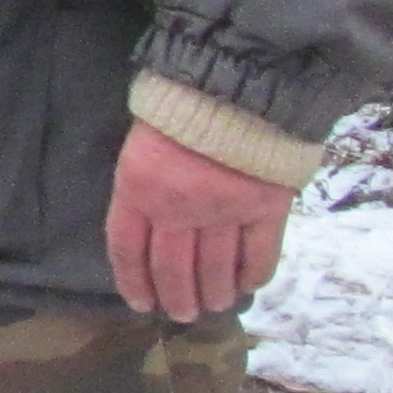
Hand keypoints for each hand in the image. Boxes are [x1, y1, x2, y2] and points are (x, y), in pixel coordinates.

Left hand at [107, 120, 294, 321]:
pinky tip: (248, 286)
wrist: (239, 79)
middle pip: (171, 267)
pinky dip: (253, 274)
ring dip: (212, 293)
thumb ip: (142, 183)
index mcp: (138, 188)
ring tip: (212, 306)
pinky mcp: (266, 206)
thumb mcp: (143, 140)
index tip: (141, 303)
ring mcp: (224, 210)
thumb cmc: (181, 104)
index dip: (132, 281)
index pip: (127, 248)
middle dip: (176, 297)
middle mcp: (177, 208)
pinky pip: (259, 253)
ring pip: (214, 268)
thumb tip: (144, 223)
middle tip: (181, 314)